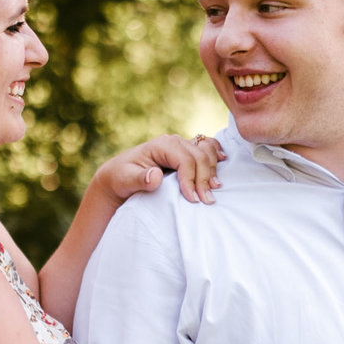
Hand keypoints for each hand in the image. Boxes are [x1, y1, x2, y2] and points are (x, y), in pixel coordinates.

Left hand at [93, 134, 224, 205]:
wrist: (120, 176)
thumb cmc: (121, 178)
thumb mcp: (125, 180)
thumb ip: (140, 179)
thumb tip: (156, 176)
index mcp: (161, 145)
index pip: (185, 160)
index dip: (191, 179)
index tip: (192, 199)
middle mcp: (174, 142)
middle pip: (199, 156)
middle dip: (204, 179)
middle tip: (207, 201)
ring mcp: (182, 145)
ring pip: (206, 151)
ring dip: (213, 169)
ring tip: (214, 189)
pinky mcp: (187, 152)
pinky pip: (207, 147)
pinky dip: (216, 153)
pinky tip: (223, 162)